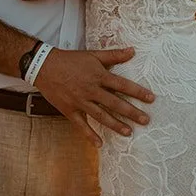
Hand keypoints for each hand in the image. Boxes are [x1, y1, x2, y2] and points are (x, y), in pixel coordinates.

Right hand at [34, 47, 154, 146]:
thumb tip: (133, 50)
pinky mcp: (70, 110)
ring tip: (129, 132)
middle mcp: (91, 90)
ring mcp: (80, 101)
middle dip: (131, 112)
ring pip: (101, 115)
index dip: (138, 92)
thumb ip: (114, 55)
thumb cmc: (71, 60)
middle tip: (146, 120)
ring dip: (116, 125)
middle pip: (115, 103)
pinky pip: (81, 125)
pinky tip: (100, 144)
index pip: (122, 85)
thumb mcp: (93, 55)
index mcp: (98, 75)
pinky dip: (89, 135)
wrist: (44, 66)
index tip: (151, 99)